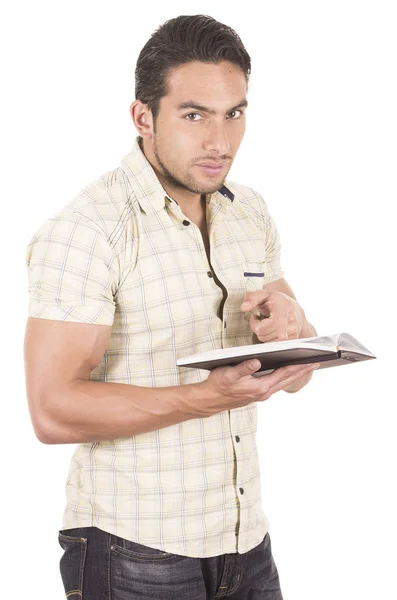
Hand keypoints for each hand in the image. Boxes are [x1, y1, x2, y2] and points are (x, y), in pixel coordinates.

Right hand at [199, 359, 320, 415]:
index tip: (310, 360)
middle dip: (302, 370)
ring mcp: (261, 393)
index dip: (298, 366)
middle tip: (316, 360)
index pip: (284, 374)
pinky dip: (285, 375)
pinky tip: (287, 370)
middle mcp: (264, 392)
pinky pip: (276, 383)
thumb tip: (257, 362)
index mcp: (260, 387)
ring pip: (283, 381)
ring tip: (306, 364)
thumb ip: (244, 368)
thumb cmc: (218, 385)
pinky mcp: (257, 392)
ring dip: (295, 373)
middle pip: (287, 379)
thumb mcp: (229, 374)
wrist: (210, 400)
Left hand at [240, 289, 303, 342]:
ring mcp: (293, 331)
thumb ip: (252, 298)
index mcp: (284, 306)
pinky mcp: (292, 340)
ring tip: (267, 323)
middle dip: (257, 326)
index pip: (277, 321)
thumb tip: (244, 307)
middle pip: (263, 332)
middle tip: (260, 319)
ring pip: (266, 340)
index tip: (261, 323)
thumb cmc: (276, 301)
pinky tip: (271, 330)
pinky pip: (272, 345)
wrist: (293, 309)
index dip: (266, 327)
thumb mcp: (264, 294)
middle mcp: (291, 320)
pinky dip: (268, 338)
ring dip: (263, 333)